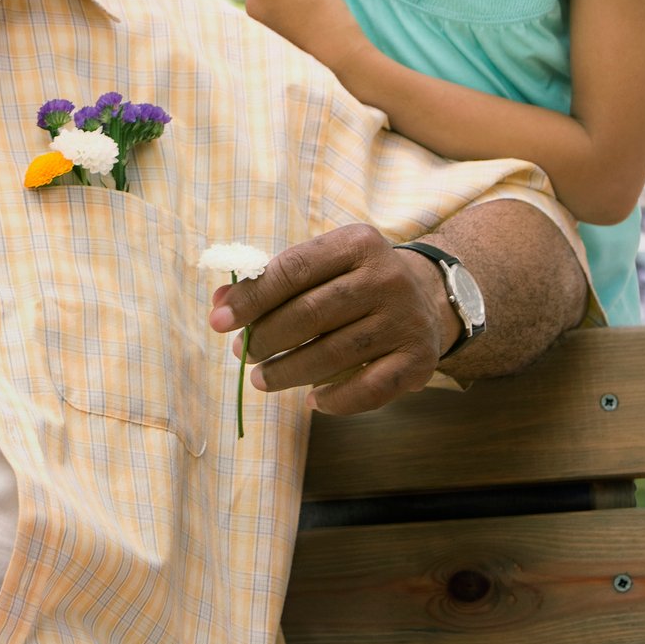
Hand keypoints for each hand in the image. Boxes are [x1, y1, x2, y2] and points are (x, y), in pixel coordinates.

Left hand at [207, 223, 459, 413]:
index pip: (294, 269)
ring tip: (260, 379)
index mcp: (357, 243)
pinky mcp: (419, 359)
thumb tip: (219, 304)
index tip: (218, 321)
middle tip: (241, 352)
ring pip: (334, 354)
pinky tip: (312, 400)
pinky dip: (335, 399)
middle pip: (311, 313)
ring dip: (288, 372)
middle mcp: (386, 277)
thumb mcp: (321, 266)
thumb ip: (272, 281)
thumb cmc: (354, 281)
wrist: (427, 297)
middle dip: (266, 337)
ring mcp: (405, 319)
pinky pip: (369, 388)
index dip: (252, 297)